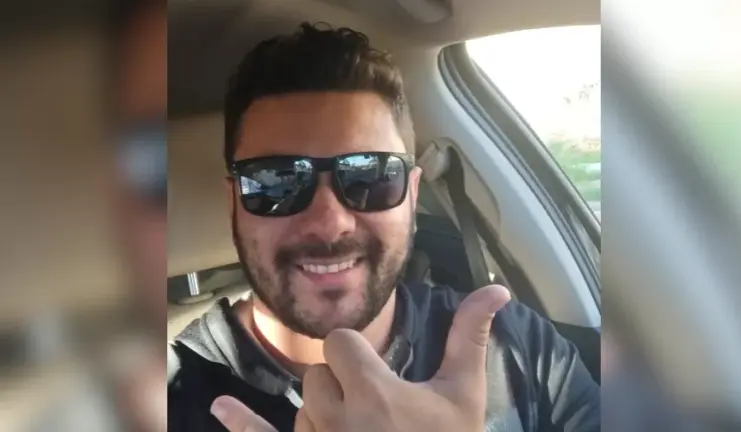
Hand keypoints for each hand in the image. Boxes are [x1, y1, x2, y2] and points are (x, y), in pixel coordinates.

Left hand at [210, 284, 510, 431]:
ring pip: (302, 409)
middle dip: (342, 385)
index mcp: (373, 392)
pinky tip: (219, 407)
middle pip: (317, 374)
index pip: (340, 343)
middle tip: (376, 412)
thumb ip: (469, 338)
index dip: (358, 356)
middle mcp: (335, 419)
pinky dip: (241, 424)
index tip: (379, 374)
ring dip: (324, 416)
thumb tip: (496, 289)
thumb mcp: (464, 396)